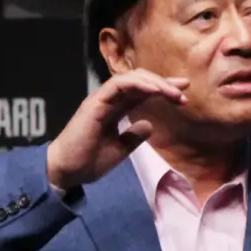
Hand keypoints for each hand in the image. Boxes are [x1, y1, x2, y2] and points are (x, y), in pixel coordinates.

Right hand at [45, 70, 186, 190]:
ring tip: (173, 93)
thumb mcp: (120, 150)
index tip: (184, 94)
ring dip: (154, 83)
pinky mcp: (95, 102)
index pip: (142, 92)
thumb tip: (149, 125)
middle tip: (183, 91)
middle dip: (163, 83)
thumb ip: (133, 137)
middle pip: (139, 82)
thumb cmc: (89, 161)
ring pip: (130, 79)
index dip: (162, 89)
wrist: (67, 171)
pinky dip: (137, 84)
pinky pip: (118, 85)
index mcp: (115, 110)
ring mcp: (101, 99)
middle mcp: (109, 100)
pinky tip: (155, 90)